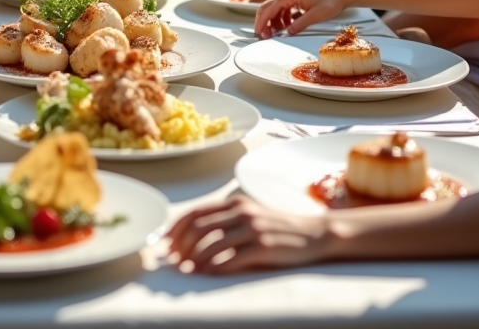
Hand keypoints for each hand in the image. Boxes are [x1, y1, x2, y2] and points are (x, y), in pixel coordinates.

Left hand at [167, 196, 330, 273]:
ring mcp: (253, 229)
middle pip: (199, 227)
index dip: (175, 228)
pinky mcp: (264, 247)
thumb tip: (193, 235)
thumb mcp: (250, 215)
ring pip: (212, 244)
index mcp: (234, 203)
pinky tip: (210, 274)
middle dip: (181, 246)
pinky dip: (216, 268)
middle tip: (175, 260)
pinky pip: (232, 259)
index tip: (164, 243)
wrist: (314, 233)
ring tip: (189, 270)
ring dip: (195, 259)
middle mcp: (241, 213)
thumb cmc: (278, 227)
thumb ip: (226, 220)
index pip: (195, 212)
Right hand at [254, 0, 349, 37]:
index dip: (262, 22)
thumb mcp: (316, 15)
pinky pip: (283, 9)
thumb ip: (300, 24)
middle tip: (265, 36)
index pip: (269, 8)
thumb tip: (286, 33)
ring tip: (278, 33)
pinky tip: (288, 27)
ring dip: (273, 21)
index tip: (259, 34)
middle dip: (264, 22)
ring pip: (274, 8)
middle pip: (267, 7)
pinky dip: (282, 19)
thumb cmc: (331, 1)